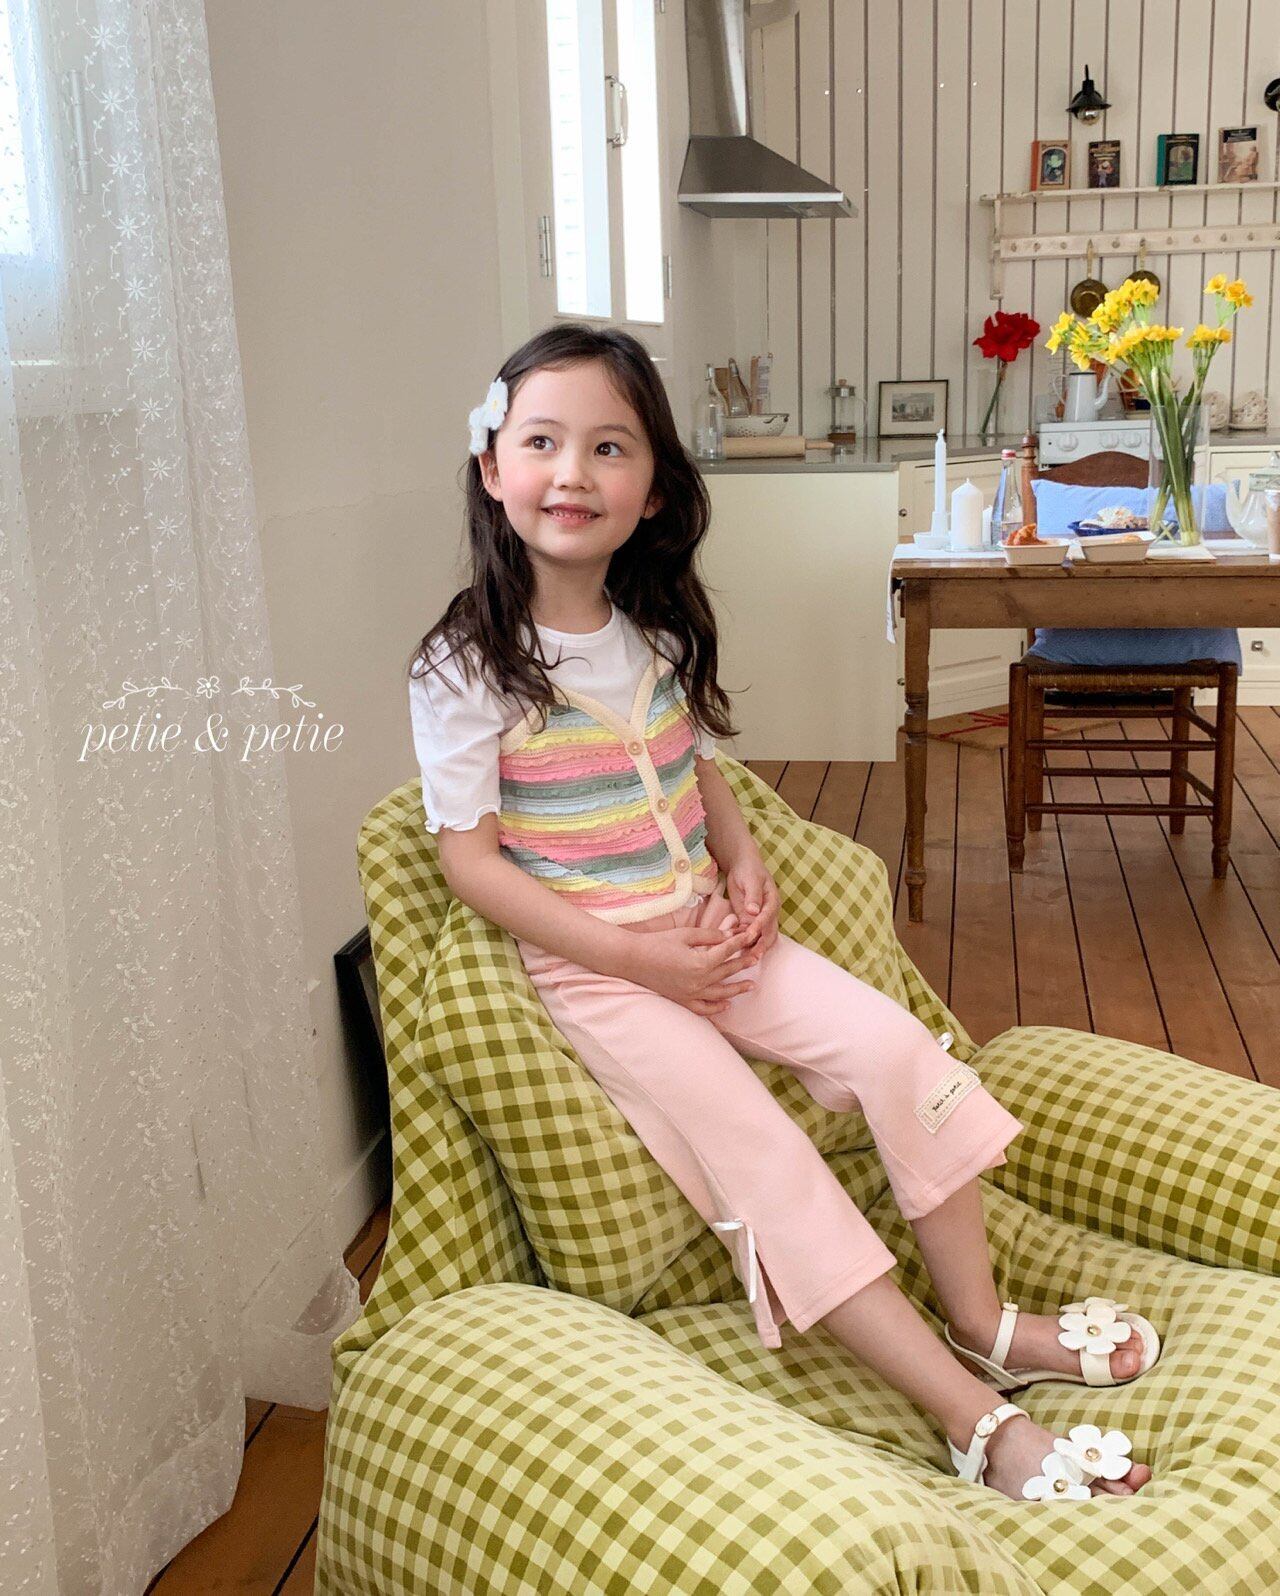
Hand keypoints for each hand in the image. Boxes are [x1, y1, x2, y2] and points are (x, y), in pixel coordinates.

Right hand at [625, 925, 758, 1017]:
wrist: (633, 960)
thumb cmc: (658, 943)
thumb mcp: (685, 934)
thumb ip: (710, 936)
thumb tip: (730, 935)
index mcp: (700, 962)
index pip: (727, 951)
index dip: (740, 942)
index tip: (750, 937)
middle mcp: (699, 981)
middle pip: (727, 971)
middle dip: (743, 963)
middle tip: (756, 957)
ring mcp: (691, 993)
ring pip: (721, 993)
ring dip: (737, 989)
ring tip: (751, 985)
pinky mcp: (682, 1000)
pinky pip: (703, 1008)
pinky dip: (716, 1008)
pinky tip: (727, 1005)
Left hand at [722, 852, 779, 961]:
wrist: (742, 866)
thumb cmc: (749, 869)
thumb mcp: (751, 879)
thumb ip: (753, 895)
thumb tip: (755, 911)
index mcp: (772, 901)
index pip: (768, 917)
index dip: (760, 926)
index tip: (750, 934)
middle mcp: (768, 913)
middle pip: (768, 933)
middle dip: (761, 945)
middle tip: (752, 957)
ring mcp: (759, 918)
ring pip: (759, 938)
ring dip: (752, 948)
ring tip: (744, 960)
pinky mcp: (748, 920)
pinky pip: (747, 934)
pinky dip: (742, 942)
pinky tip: (733, 950)